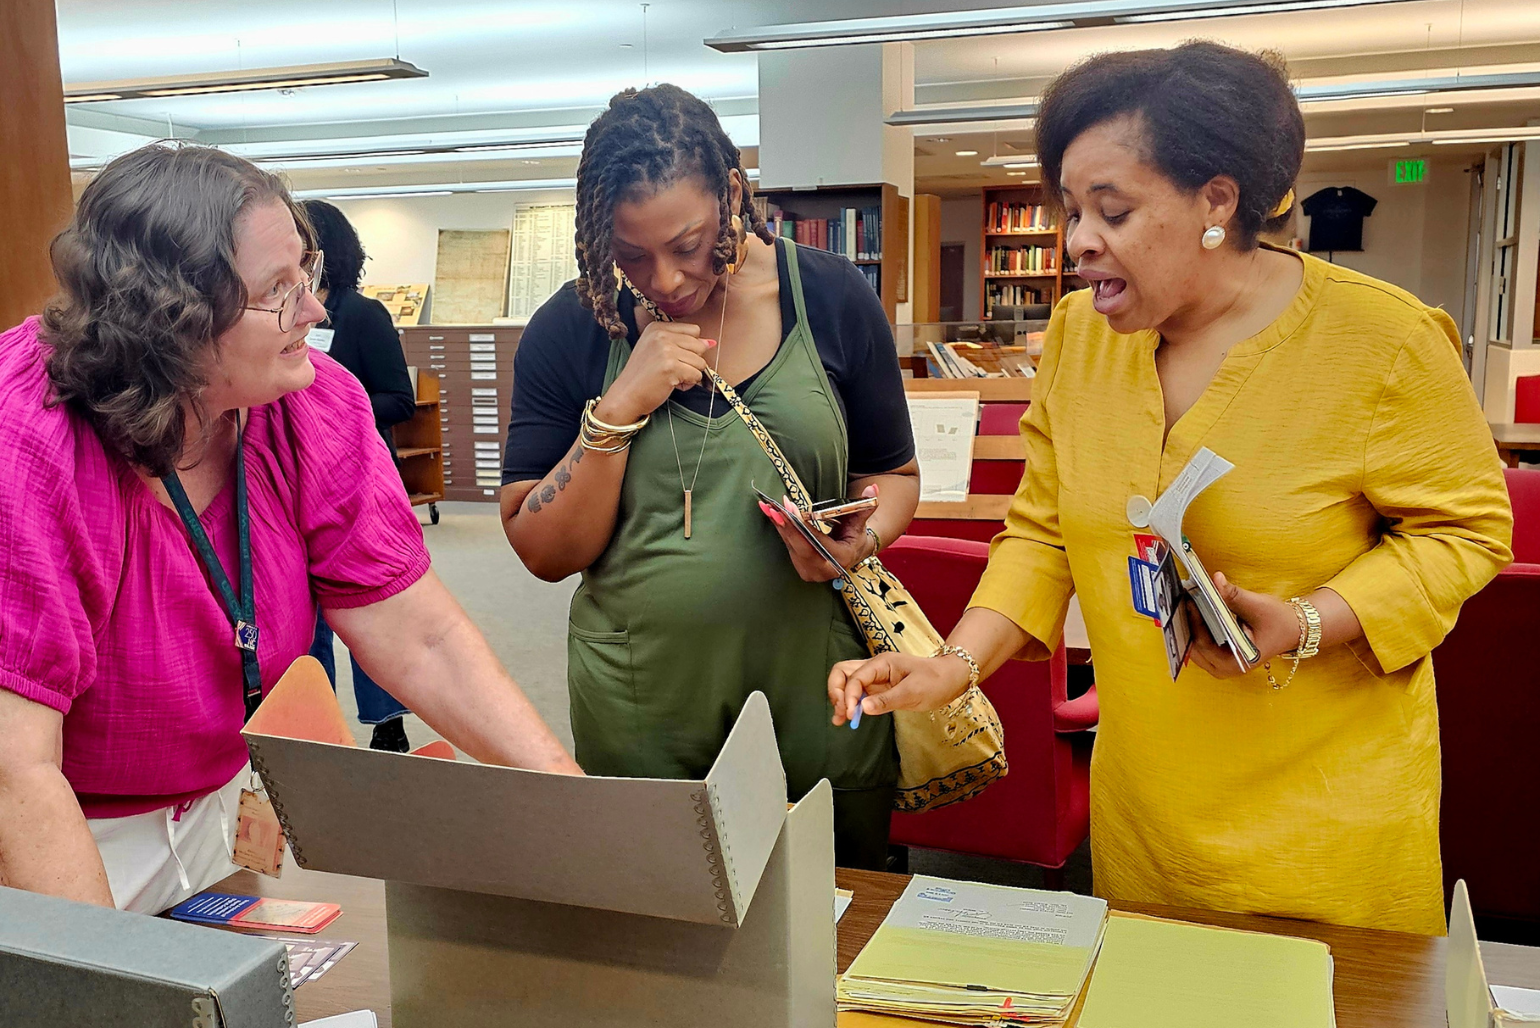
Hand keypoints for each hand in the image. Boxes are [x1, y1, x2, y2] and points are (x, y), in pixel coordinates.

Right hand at [595, 320, 715, 423]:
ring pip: (700, 361)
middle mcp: (661, 335)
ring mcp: (665, 350)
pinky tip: (672, 385)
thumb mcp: (658, 351)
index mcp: (657, 327)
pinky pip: (696, 374)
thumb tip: (711, 342)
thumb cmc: (642, 376)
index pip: (694, 330)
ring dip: (690, 374)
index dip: (690, 348)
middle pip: (699, 345)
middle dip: (691, 362)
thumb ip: (683, 343)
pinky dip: (688, 384)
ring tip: (671, 378)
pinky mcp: (671, 366)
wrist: (626, 395)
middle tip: (671, 370)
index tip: (672, 358)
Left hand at [759, 485, 879, 582]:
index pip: (817, 542)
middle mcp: (824, 570)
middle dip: (786, 526)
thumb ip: (866, 505)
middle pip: (800, 546)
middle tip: (774, 507)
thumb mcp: (861, 521)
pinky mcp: (800, 566)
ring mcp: (810, 571)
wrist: (853, 553)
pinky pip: (788, 546)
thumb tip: (872, 488)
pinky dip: (780, 529)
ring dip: (778, 525)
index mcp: (840, 559)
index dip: (802, 526)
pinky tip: (769, 513)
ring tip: (767, 507)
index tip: (790, 509)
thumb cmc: (856, 534)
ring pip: (791, 545)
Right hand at [827, 651, 972, 725]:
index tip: (852, 714)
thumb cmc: (936, 681)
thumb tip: (862, 709)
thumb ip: (886, 700)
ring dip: (840, 698)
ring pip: (848, 682)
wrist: (951, 679)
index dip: (849, 695)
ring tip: (840, 719)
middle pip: (843, 672)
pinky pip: (859, 693)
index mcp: (881, 663)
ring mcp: (876, 678)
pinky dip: (851, 703)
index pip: (855, 677)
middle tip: (843, 713)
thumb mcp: (913, 692)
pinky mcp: (880, 689)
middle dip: (837, 692)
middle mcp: (875, 668)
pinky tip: (847, 717)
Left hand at [1185, 571, 1301, 678]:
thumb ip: (1234, 595)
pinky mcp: (1216, 653)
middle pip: (1195, 647)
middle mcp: (1224, 668)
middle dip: (1187, 623)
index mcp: (1238, 662)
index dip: (1196, 623)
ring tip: (1182, 600)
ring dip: (1188, 624)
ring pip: (1193, 644)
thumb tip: (1215, 580)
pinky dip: (1194, 625)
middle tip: (1180, 599)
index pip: (1207, 645)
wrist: (1291, 628)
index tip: (1189, 602)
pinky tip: (1190, 606)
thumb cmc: (1278, 621)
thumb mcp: (1258, 606)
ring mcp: (1218, 662)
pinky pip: (1197, 640)